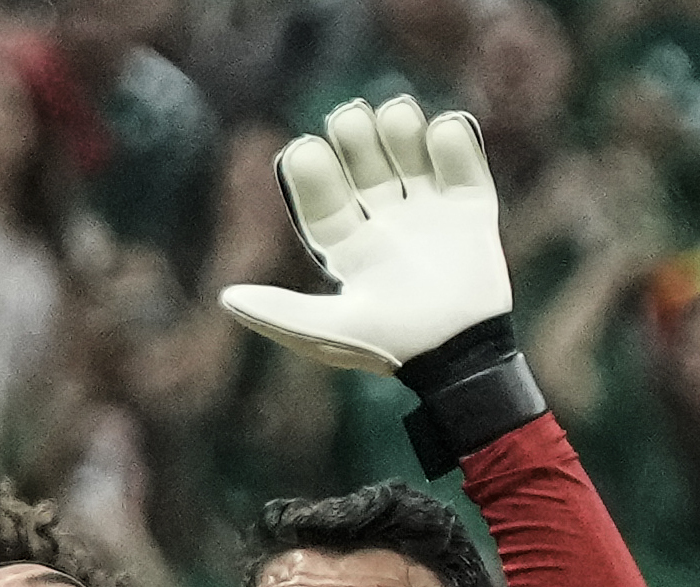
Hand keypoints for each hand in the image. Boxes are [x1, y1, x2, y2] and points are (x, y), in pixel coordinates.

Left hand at [220, 96, 512, 373]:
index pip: (322, 199)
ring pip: (410, 156)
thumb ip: (281, 313)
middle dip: (354, 139)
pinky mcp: (472, 212)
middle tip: (349, 119)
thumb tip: (227, 298)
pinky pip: (462, 166)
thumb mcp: (329, 332)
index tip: (302, 149)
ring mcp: (430, 217)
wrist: (462, 357)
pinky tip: (442, 131)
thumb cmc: (391, 347)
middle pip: (364, 167)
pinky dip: (452, 141)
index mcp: (349, 250)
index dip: (311, 171)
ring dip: (400, 128)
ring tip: (395, 116)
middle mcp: (386, 227)